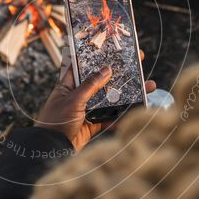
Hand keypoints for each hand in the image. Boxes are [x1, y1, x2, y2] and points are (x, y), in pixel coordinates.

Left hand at [35, 52, 156, 150]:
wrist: (51, 149)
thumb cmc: (56, 121)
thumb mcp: (73, 100)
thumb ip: (90, 86)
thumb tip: (107, 69)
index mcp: (68, 85)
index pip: (83, 66)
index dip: (96, 57)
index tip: (112, 48)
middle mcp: (77, 96)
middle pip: (101, 82)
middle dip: (119, 75)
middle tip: (138, 64)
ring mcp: (85, 111)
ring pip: (108, 100)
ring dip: (125, 96)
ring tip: (147, 88)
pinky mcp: (91, 125)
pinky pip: (109, 119)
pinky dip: (120, 117)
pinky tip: (135, 111)